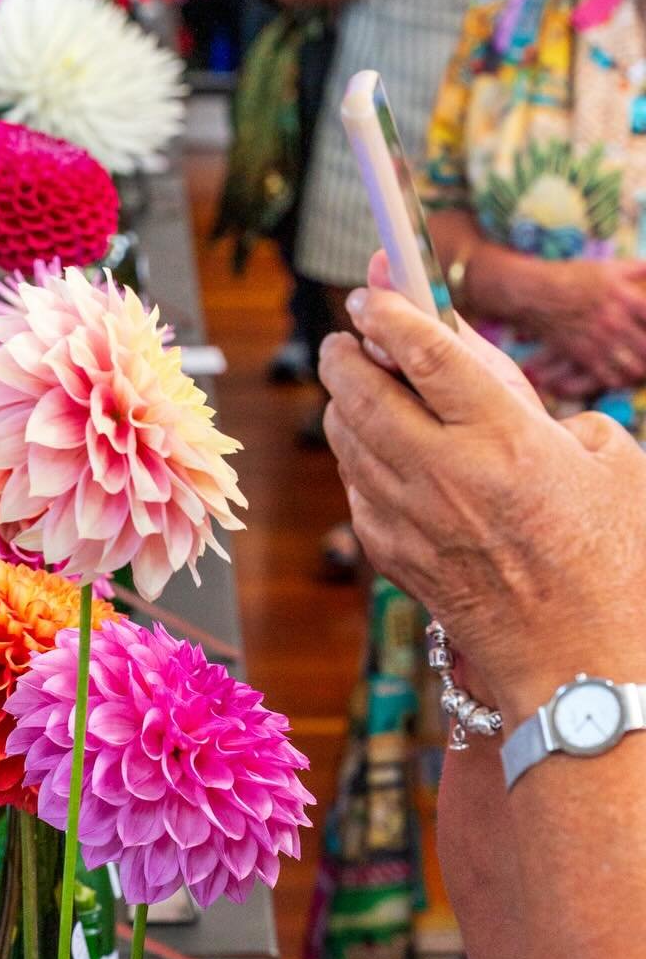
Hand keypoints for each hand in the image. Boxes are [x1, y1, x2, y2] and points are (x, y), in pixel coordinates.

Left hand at [320, 253, 645, 724]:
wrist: (583, 667)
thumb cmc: (613, 559)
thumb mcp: (608, 460)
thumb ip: (537, 402)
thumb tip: (470, 359)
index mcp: (505, 439)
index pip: (421, 349)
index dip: (387, 308)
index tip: (371, 291)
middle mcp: (444, 472)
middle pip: (360, 384)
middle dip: (347, 348)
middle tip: (351, 333)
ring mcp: (408, 516)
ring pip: (345, 431)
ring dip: (346, 398)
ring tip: (364, 383)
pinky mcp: (390, 552)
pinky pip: (354, 483)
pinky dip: (359, 456)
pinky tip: (381, 452)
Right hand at [528, 259, 645, 389]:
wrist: (531, 292)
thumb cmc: (569, 277)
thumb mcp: (603, 268)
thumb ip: (635, 268)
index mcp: (623, 296)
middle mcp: (614, 320)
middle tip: (644, 351)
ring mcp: (598, 340)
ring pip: (634, 367)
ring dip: (639, 370)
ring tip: (639, 368)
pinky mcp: (582, 354)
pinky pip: (610, 378)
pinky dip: (619, 380)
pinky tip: (620, 376)